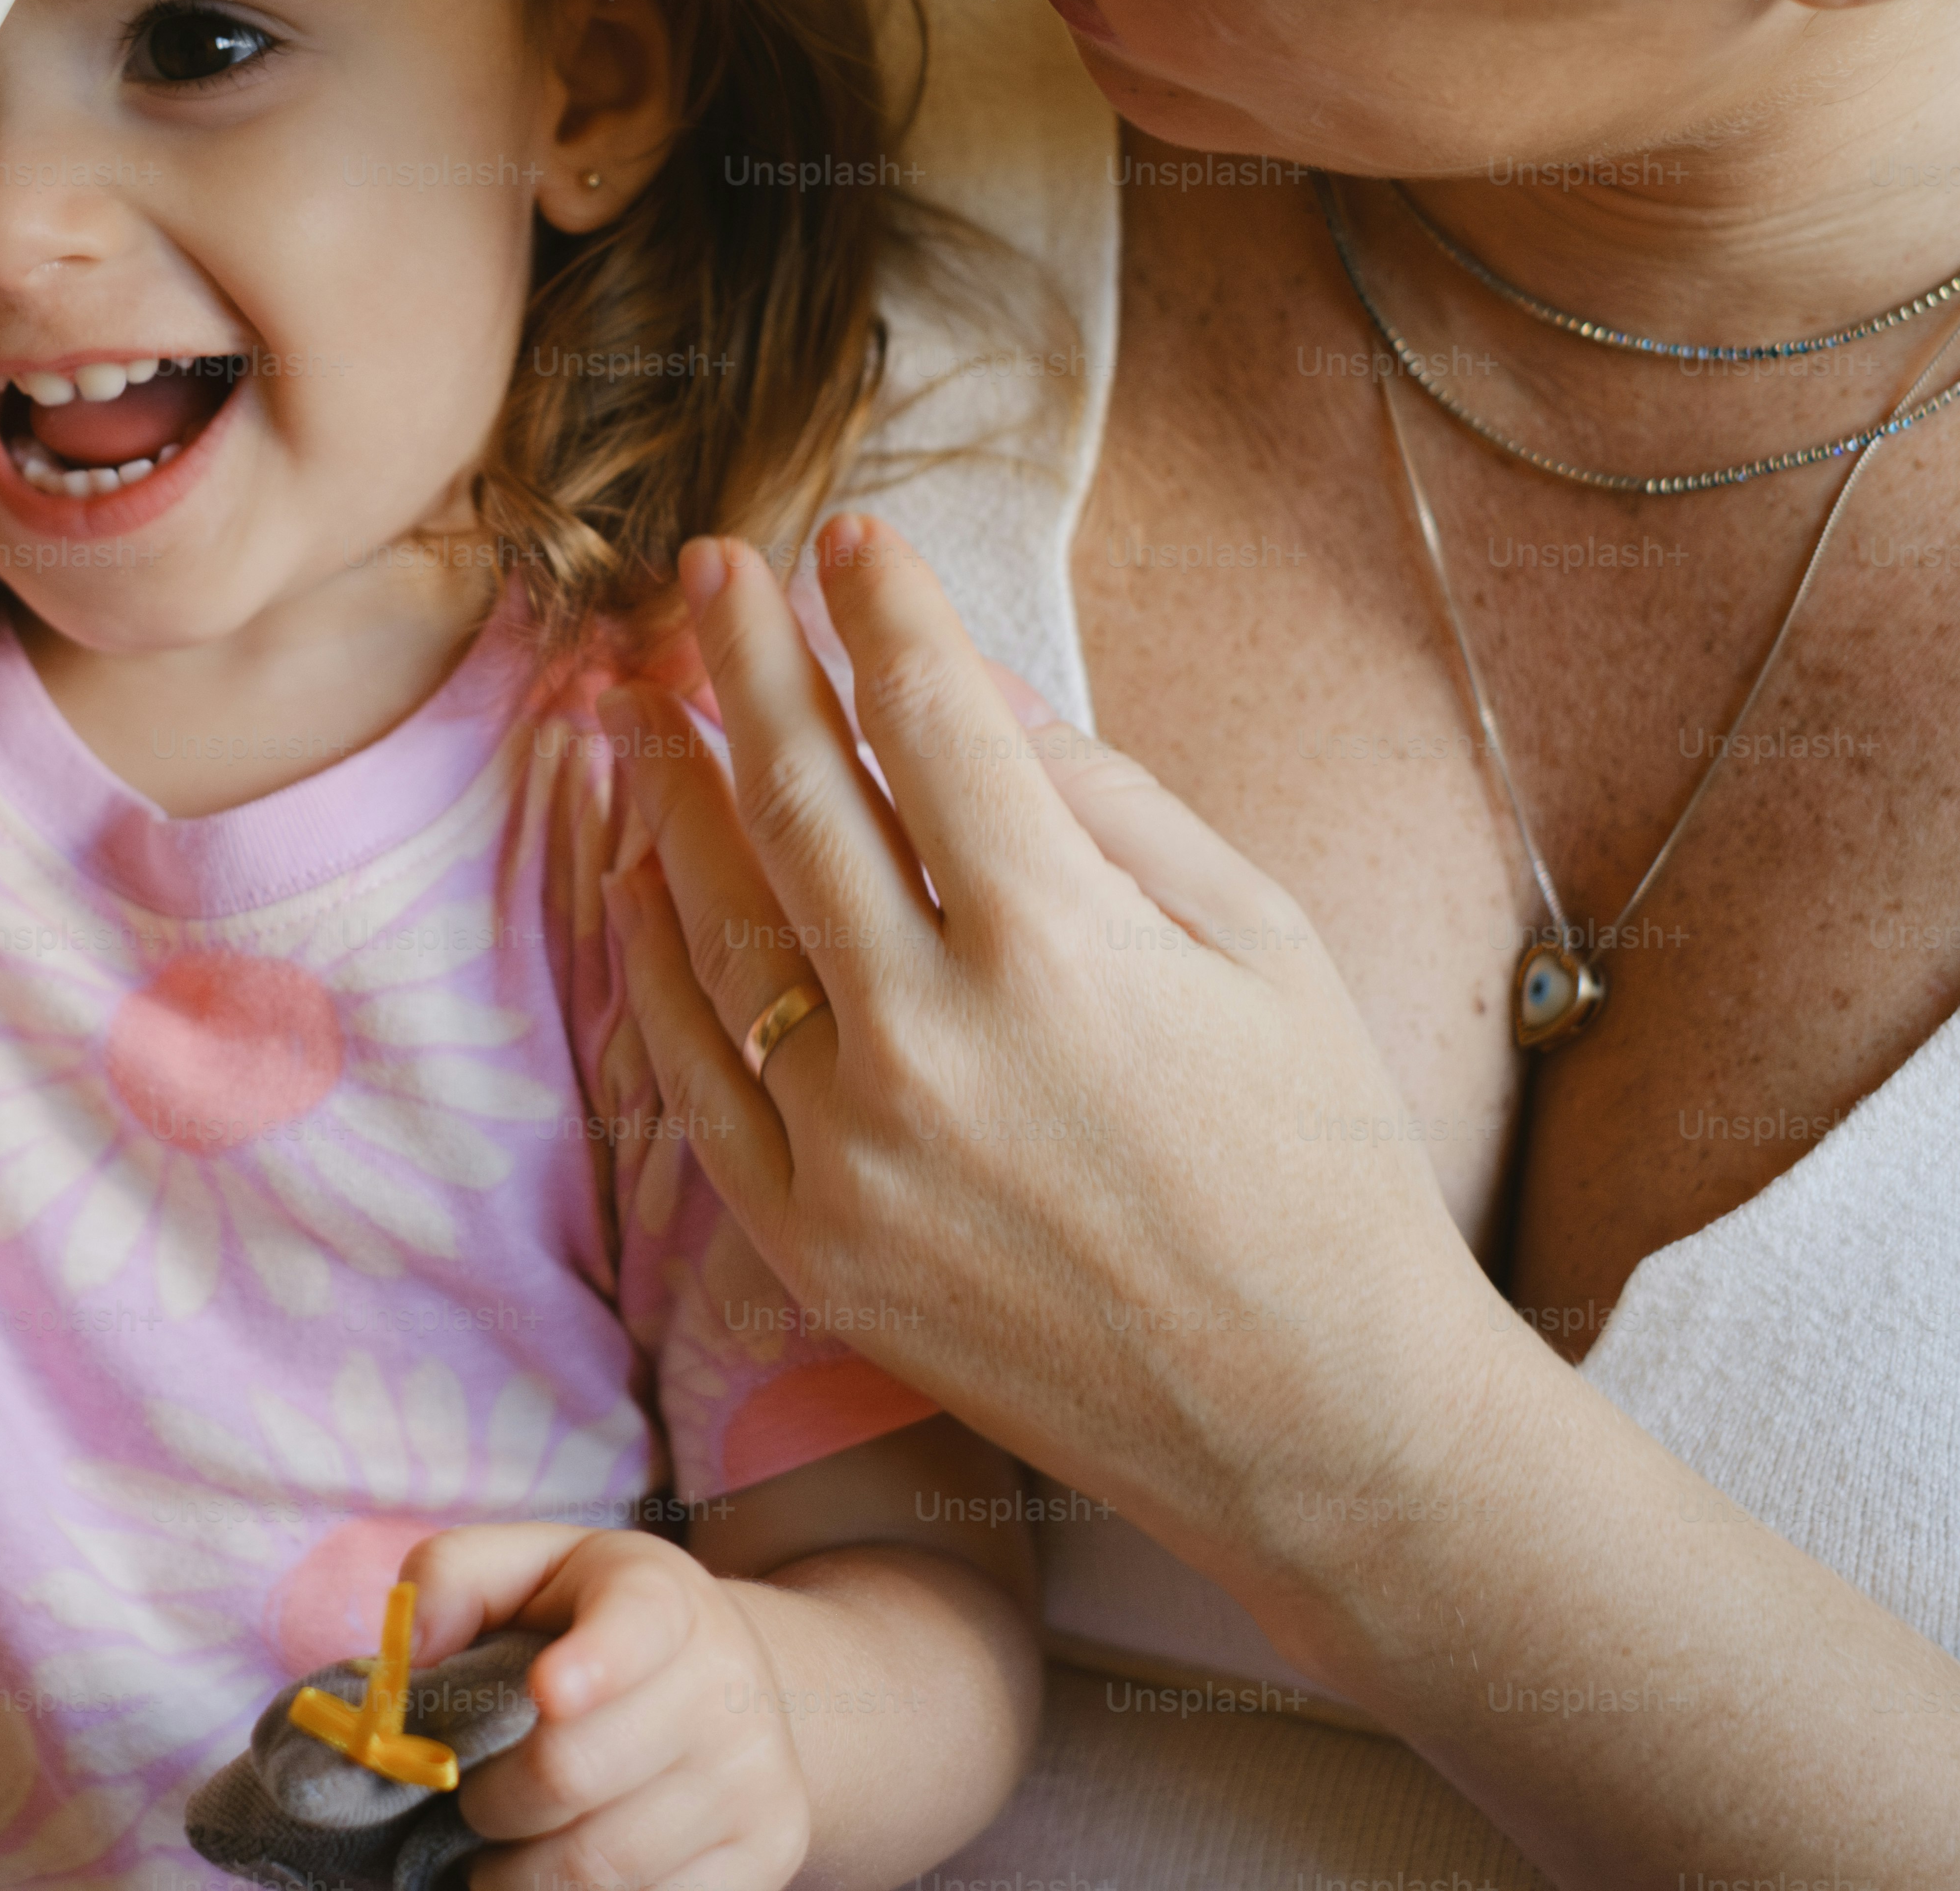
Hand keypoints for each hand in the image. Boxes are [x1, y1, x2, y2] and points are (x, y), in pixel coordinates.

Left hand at [400, 1521, 810, 1890]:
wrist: (733, 1686)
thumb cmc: (594, 1630)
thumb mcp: (528, 1571)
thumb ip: (454, 1579)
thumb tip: (411, 1651)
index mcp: (665, 1599)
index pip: (637, 1626)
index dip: (593, 1662)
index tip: (548, 1690)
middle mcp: (729, 1687)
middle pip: (572, 1775)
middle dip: (491, 1804)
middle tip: (475, 1800)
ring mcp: (759, 1780)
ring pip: (603, 1869)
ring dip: (520, 1877)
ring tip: (507, 1850)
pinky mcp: (772, 1857)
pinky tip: (562, 1878)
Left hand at [597, 517, 1529, 1670]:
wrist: (1314, 1418)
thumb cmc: (1319, 1163)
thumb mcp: (1256, 941)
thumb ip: (1105, 801)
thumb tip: (970, 684)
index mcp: (1059, 943)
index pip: (930, 718)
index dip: (882, 610)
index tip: (848, 540)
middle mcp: (931, 1037)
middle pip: (795, 793)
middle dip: (743, 660)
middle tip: (705, 571)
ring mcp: (853, 1148)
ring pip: (718, 922)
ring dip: (672, 789)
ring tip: (646, 698)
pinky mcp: (813, 1244)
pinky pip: (694, 1069)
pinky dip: (656, 955)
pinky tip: (640, 870)